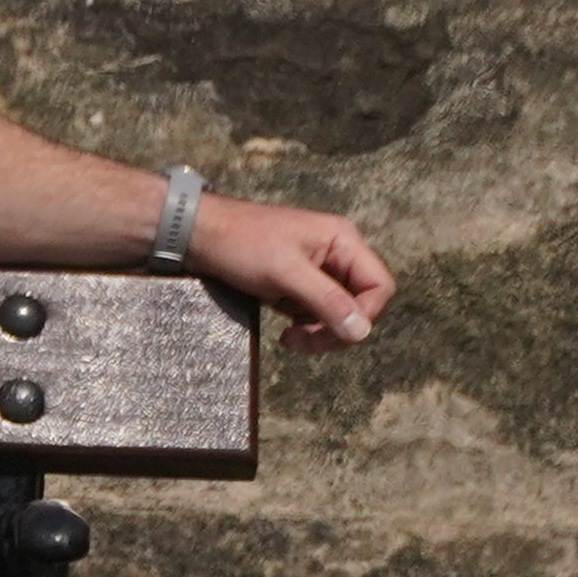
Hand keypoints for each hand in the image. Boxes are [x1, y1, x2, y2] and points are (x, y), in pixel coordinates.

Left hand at [189, 191, 393, 346]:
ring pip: (340, 314)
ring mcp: (318, 270)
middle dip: (339, 328)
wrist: (198, 236)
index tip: (334, 332)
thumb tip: (361, 331)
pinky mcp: (299, 285)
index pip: (379, 286)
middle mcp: (337, 254)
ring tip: (292, 339)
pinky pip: (318, 314)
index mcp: (343, 240)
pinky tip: (287, 334)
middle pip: (362, 303)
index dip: (365, 315)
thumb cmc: (241, 244)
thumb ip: (326, 300)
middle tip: (305, 341)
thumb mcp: (285, 273)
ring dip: (321, 332)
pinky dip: (308, 328)